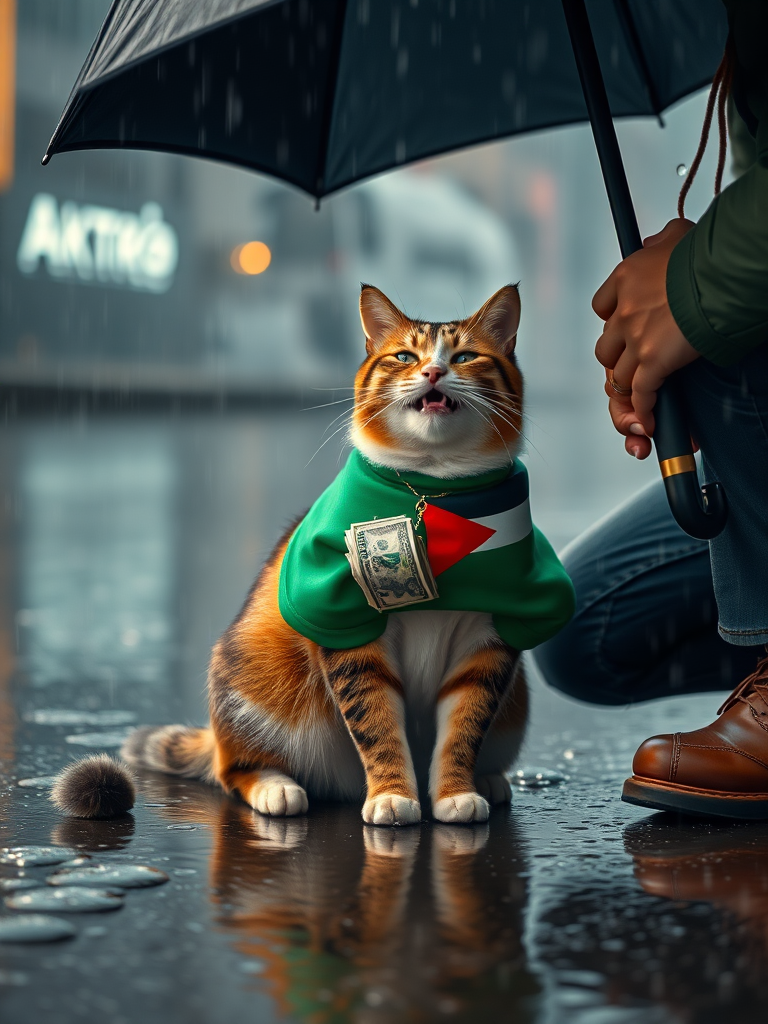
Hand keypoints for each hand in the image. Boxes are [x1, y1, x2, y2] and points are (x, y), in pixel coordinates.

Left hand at [593, 218, 699, 458]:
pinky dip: (643, 412)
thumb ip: (662, 241)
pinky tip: (650, 424)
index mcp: (625, 279)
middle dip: (618, 361)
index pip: (602, 307)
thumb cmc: (706, 252)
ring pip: (618, 376)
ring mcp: (636, 339)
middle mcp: (624, 311)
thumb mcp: (677, 235)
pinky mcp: (653, 362)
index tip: (625, 328)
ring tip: (640, 402)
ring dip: (628, 392)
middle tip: (634, 370)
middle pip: (606, 348)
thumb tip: (657, 242)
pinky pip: (640, 395)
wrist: (721, 270)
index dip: (614, 322)